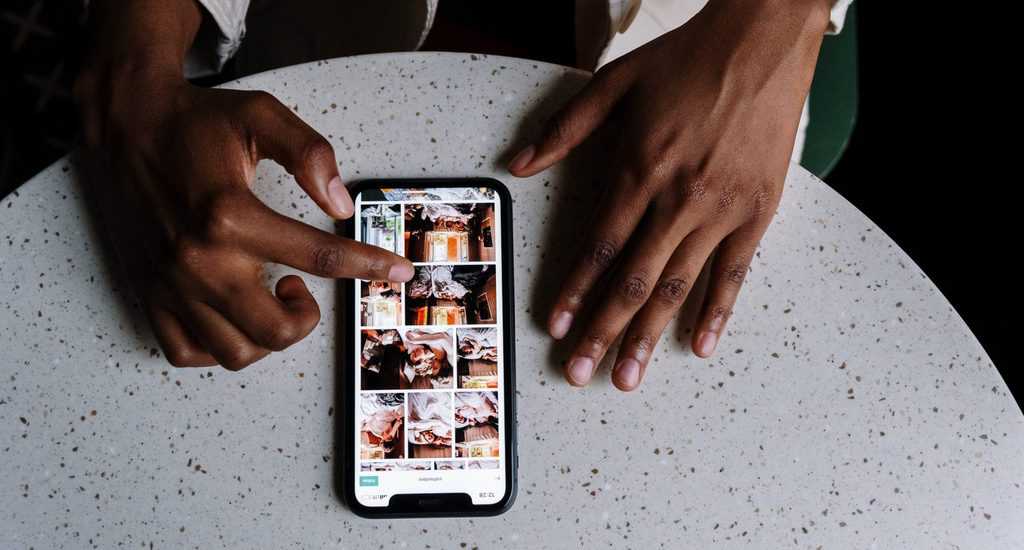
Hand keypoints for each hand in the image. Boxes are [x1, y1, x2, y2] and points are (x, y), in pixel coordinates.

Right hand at [76, 1, 412, 369]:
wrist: (127, 123)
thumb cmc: (194, 122)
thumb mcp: (260, 116)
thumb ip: (309, 153)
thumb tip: (342, 203)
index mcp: (230, 214)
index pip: (319, 256)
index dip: (368, 266)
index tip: (398, 271)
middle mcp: (198, 259)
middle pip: (276, 328)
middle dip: (308, 317)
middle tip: (302, 284)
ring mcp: (171, 283)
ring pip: (236, 352)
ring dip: (268, 336)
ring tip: (268, 297)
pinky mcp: (149, 293)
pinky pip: (187, 352)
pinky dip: (219, 347)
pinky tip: (234, 315)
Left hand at [508, 0, 830, 389]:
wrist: (762, 41)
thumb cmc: (687, 61)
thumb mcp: (614, 84)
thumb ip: (564, 129)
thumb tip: (516, 163)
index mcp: (638, 169)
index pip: (598, 246)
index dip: (574, 291)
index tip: (554, 327)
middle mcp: (677, 198)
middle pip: (632, 279)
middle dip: (603, 332)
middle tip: (580, 373)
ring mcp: (721, 209)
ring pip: (678, 286)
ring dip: (650, 335)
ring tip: (629, 376)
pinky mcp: (758, 211)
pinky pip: (735, 272)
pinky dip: (717, 311)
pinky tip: (701, 345)